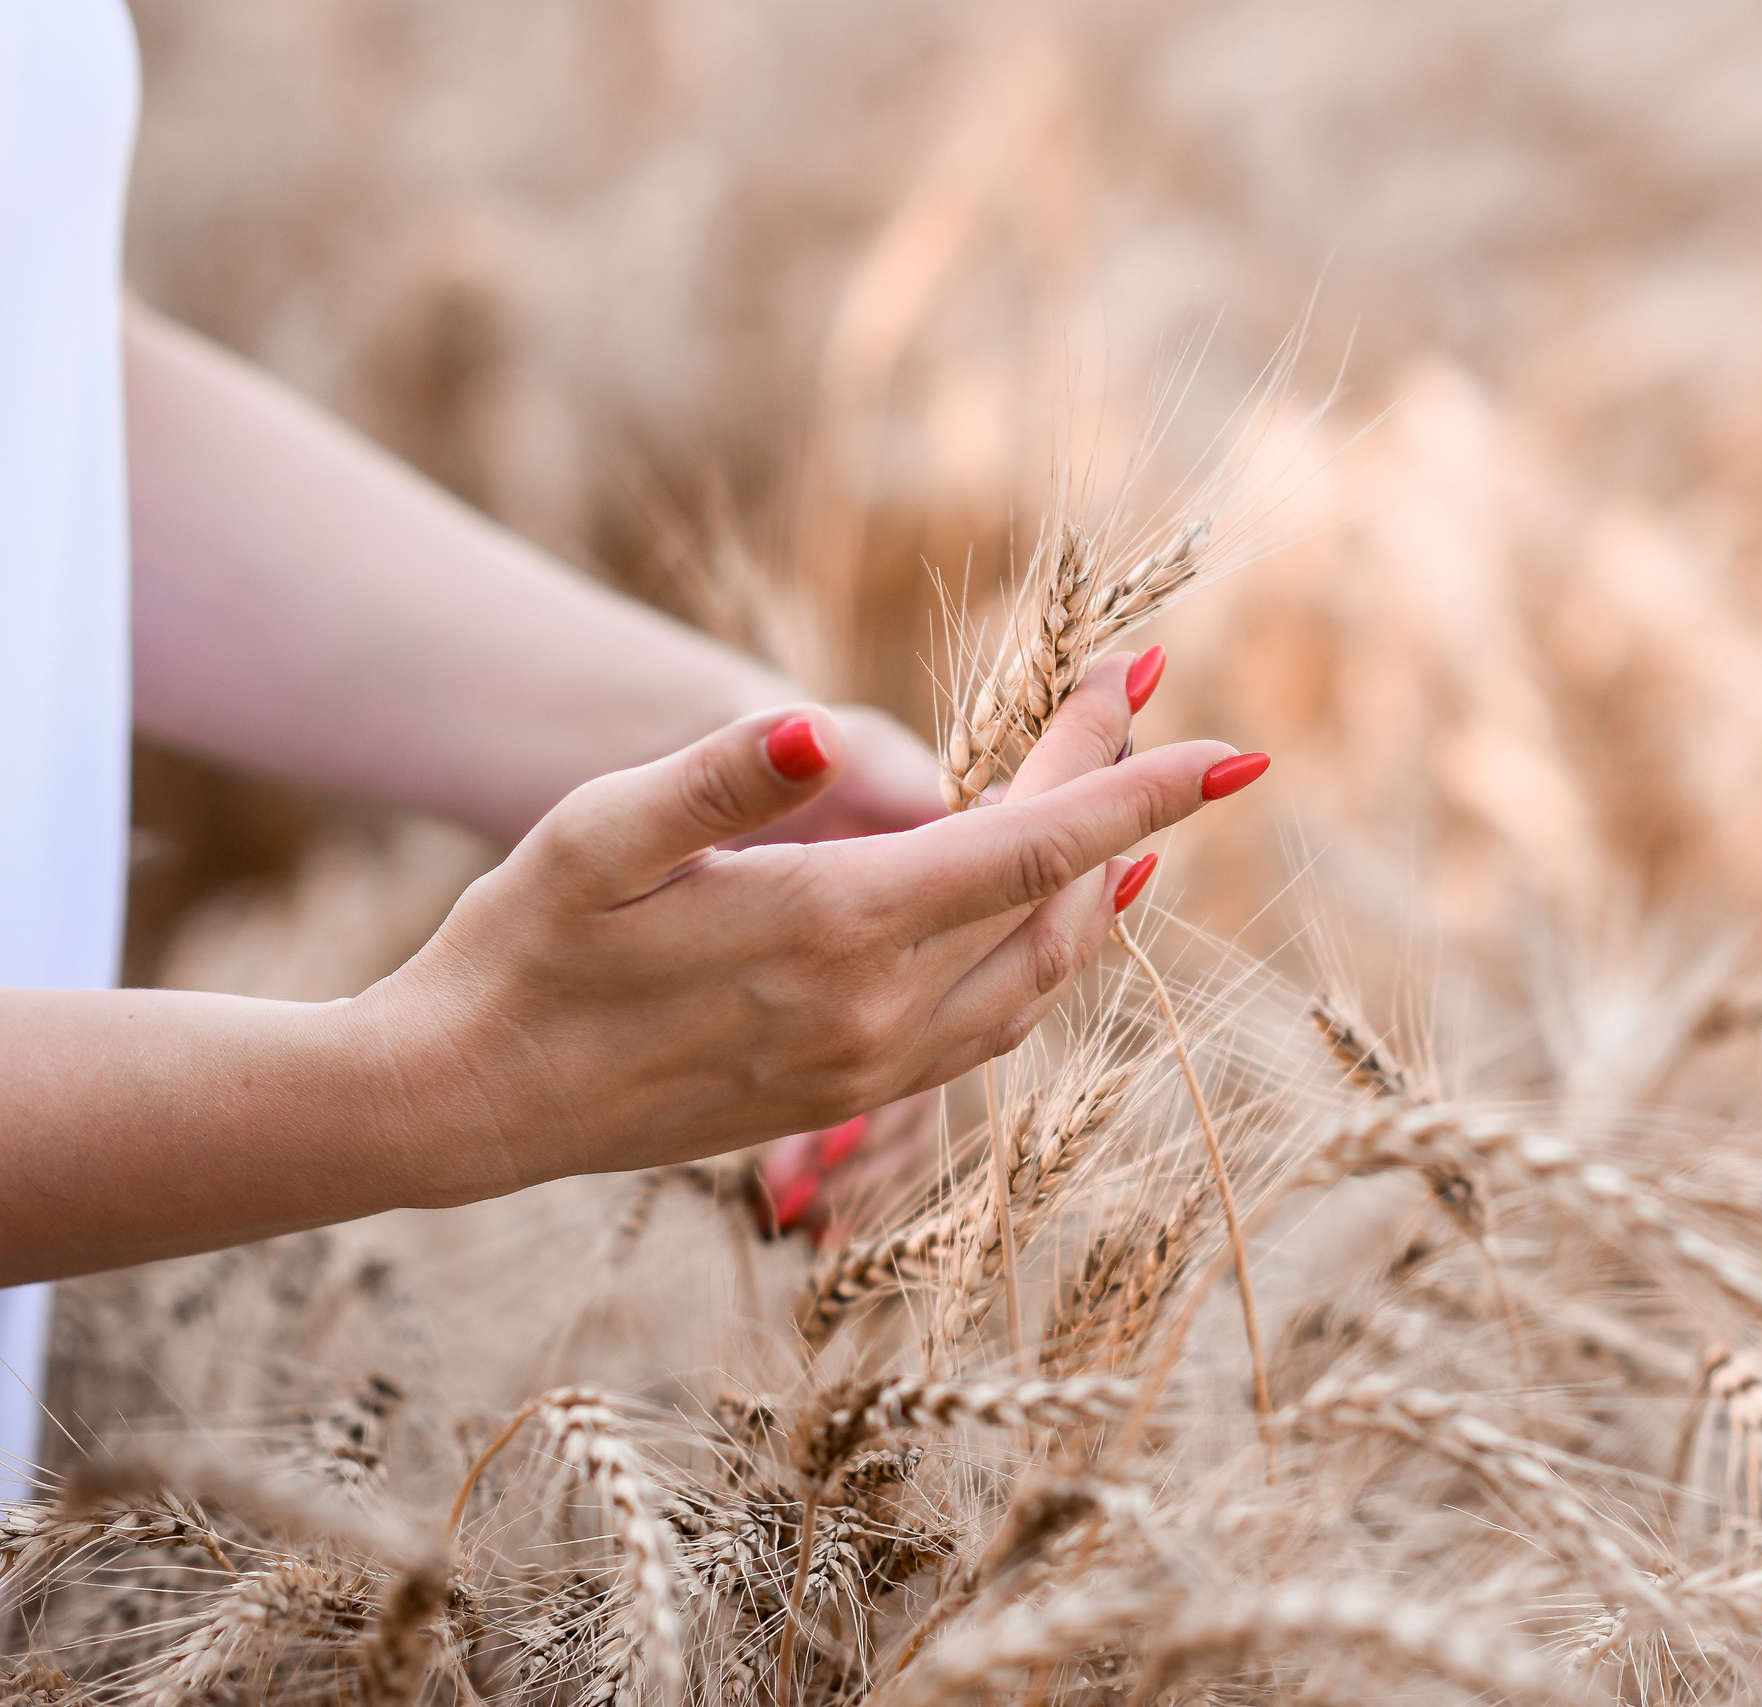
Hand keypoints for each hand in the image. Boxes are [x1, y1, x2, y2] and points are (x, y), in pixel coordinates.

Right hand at [350, 651, 1261, 1203]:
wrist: (465, 1105)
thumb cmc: (519, 948)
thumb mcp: (596, 836)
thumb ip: (720, 777)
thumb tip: (826, 722)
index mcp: (837, 931)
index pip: (1036, 846)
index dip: (1143, 787)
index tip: (1239, 746)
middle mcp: (878, 1013)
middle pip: (1053, 898)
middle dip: (1118, 800)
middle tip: (1140, 705)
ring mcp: (870, 1068)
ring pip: (1040, 978)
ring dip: (1096, 891)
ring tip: (1129, 812)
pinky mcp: (847, 1097)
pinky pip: (992, 1026)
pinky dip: (1046, 960)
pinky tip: (1049, 921)